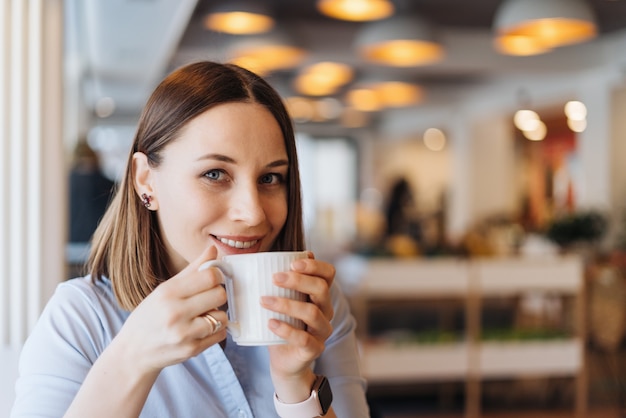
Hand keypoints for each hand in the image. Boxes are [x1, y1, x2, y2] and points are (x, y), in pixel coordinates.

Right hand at [114, 246, 227, 374]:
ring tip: (202, 316)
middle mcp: (175, 312)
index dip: (217, 275)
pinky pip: (220, 335)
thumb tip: (213, 249)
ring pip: (222, 316)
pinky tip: (201, 329)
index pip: (209, 276)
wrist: (133, 353)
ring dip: (217, 315)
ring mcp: (184, 333)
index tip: (213, 278)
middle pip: (219, 295)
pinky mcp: (192, 350)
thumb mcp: (164, 290)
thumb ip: (191, 270)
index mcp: (168, 292)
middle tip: (207, 298)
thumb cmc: (149, 317)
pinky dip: (216, 331)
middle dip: (217, 295)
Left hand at [261, 252, 334, 401]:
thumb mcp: (281, 300)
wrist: (284, 360)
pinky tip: (271, 323)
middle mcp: (326, 310)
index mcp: (320, 295)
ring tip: (264, 301)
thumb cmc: (282, 324)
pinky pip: (305, 339)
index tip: (292, 263)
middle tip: (275, 278)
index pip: (329, 274)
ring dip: (286, 304)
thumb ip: (278, 282)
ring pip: (312, 313)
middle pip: (322, 289)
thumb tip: (260, 257)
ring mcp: (322, 331)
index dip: (314, 265)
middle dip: (298, 280)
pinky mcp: (315, 349)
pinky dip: (286, 329)